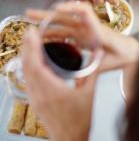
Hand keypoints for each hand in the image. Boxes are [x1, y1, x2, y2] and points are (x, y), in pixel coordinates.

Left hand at [22, 25, 95, 140]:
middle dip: (27, 47)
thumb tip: (99, 53)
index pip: (37, 65)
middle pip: (27, 66)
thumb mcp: (89, 94)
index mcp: (52, 91)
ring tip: (29, 42)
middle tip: (29, 31)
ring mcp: (35, 99)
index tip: (32, 33)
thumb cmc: (79, 121)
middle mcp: (39, 95)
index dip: (33, 47)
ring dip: (26, 56)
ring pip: (25, 73)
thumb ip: (94, 72)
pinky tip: (32, 61)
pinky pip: (27, 80)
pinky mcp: (35, 102)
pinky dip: (28, 67)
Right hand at [26, 1, 138, 72]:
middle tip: (29, 13)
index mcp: (96, 30)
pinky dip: (55, 32)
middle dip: (47, 14)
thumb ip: (94, 71)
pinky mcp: (82, 35)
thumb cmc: (122, 55)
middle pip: (66, 16)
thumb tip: (78, 84)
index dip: (70, 8)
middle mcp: (87, 27)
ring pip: (63, 24)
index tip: (56, 9)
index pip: (85, 12)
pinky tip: (45, 37)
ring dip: (48, 22)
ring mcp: (84, 30)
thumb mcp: (108, 64)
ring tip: (32, 23)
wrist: (129, 51)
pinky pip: (66, 31)